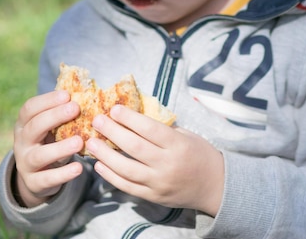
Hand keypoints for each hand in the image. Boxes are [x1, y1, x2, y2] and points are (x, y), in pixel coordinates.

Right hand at [12, 90, 83, 206]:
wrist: (37, 176)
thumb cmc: (50, 142)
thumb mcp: (52, 127)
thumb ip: (64, 113)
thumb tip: (90, 94)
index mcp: (24, 124)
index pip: (29, 109)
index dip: (47, 100)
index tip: (67, 94)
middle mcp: (21, 142)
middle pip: (33, 128)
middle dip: (54, 117)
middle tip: (75, 108)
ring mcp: (25, 163)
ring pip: (39, 156)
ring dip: (59, 148)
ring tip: (79, 142)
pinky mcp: (34, 182)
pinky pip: (47, 179)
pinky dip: (63, 174)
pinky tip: (79, 168)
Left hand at [86, 106, 224, 215]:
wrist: (215, 185)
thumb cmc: (200, 154)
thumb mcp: (187, 136)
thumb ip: (162, 129)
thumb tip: (133, 117)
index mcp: (178, 145)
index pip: (149, 129)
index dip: (129, 118)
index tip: (114, 109)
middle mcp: (168, 164)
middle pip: (134, 147)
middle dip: (112, 132)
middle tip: (97, 121)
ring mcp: (159, 183)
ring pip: (126, 169)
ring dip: (105, 154)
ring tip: (90, 142)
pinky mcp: (153, 197)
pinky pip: (127, 186)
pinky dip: (110, 176)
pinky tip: (99, 164)